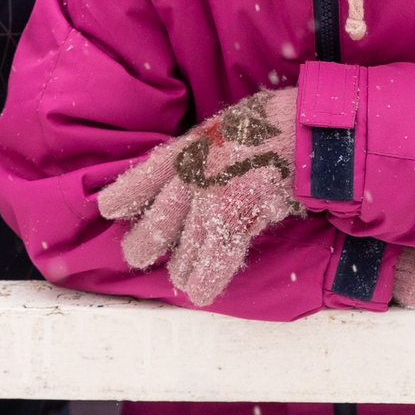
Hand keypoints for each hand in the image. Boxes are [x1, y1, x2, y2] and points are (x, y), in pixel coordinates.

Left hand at [99, 89, 302, 306]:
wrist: (307, 129)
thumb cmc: (277, 122)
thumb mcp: (231, 123)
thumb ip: (209, 149)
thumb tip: (197, 170)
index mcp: (193, 145)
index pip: (150, 173)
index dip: (128, 193)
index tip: (107, 209)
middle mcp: (194, 174)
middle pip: (159, 219)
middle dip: (145, 242)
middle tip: (136, 255)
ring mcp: (213, 199)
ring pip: (185, 247)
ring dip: (181, 267)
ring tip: (178, 277)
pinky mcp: (237, 221)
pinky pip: (216, 259)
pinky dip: (208, 278)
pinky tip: (200, 293)